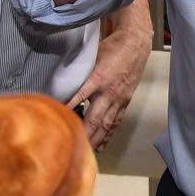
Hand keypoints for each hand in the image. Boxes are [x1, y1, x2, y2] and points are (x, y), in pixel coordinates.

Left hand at [67, 0, 152, 151]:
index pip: (79, 97)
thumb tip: (64, 82)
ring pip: (106, 124)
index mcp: (98, 78)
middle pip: (94, 119)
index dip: (69, 109)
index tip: (58, 119)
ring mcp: (119, 98)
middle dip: (84, 135)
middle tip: (72, 147)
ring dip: (97, 139)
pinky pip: (116, 120)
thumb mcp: (93, 56)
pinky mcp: (126, 100)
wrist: (136, 43)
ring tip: (87, 152)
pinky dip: (109, 133)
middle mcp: (109, 91)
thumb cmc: (113, 47)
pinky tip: (103, 142)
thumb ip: (81, 72)